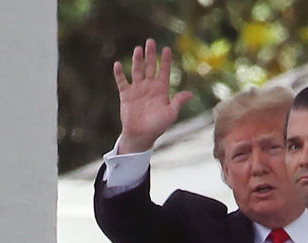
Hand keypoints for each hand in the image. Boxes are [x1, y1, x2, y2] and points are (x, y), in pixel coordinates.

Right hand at [114, 38, 192, 153]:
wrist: (141, 136)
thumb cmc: (158, 126)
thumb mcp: (171, 114)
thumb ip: (178, 102)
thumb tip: (190, 94)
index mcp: (161, 90)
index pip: (165, 71)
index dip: (166, 61)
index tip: (167, 49)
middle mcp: (149, 86)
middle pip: (150, 66)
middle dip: (151, 55)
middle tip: (150, 41)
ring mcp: (137, 89)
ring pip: (137, 70)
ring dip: (137, 60)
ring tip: (138, 49)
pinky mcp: (126, 94)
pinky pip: (122, 81)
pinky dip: (119, 73)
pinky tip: (118, 65)